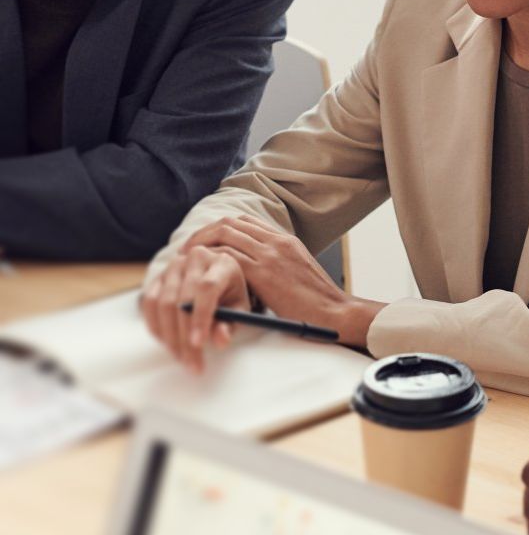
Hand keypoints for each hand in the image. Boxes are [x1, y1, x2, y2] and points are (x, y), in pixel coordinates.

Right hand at [141, 241, 250, 371]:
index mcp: (221, 263)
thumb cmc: (231, 295)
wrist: (216, 279)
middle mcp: (194, 259)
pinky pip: (149, 304)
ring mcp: (172, 267)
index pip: (206, 288)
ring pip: (162, 303)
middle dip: (184, 337)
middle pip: (181, 300)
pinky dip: (156, 327)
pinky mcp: (157, 278)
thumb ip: (231, 324)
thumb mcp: (239, 309)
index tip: (198, 345)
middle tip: (191, 364)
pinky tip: (168, 343)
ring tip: (182, 358)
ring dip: (169, 336)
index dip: (200, 318)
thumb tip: (221, 340)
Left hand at [170, 216, 383, 355]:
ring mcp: (271, 254)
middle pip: (230, 222)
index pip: (245, 221)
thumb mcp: (298, 274)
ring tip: (187, 260)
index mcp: (286, 240)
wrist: (336, 313)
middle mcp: (277, 241)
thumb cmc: (319, 303)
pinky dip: (209, 261)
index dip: (220, 229)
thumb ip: (278, 266)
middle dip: (204, 233)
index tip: (205, 243)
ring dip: (201, 244)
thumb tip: (255, 275)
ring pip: (225, 234)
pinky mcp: (265, 272)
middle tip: (188, 249)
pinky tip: (199, 273)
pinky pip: (227, 256)